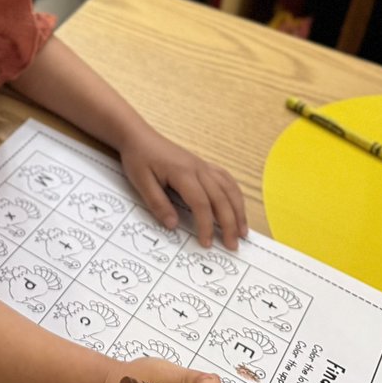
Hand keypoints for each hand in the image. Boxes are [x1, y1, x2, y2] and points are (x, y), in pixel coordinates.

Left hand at [119, 125, 246, 249]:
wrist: (139, 136)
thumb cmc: (138, 159)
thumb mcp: (141, 182)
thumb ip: (158, 204)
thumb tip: (173, 226)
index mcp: (182, 173)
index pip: (201, 203)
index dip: (206, 225)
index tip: (206, 243)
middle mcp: (198, 168)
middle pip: (221, 198)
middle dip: (229, 223)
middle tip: (232, 245)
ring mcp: (203, 165)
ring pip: (229, 188)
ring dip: (238, 210)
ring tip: (243, 231)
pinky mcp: (204, 165)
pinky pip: (226, 179)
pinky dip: (235, 194)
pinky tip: (238, 206)